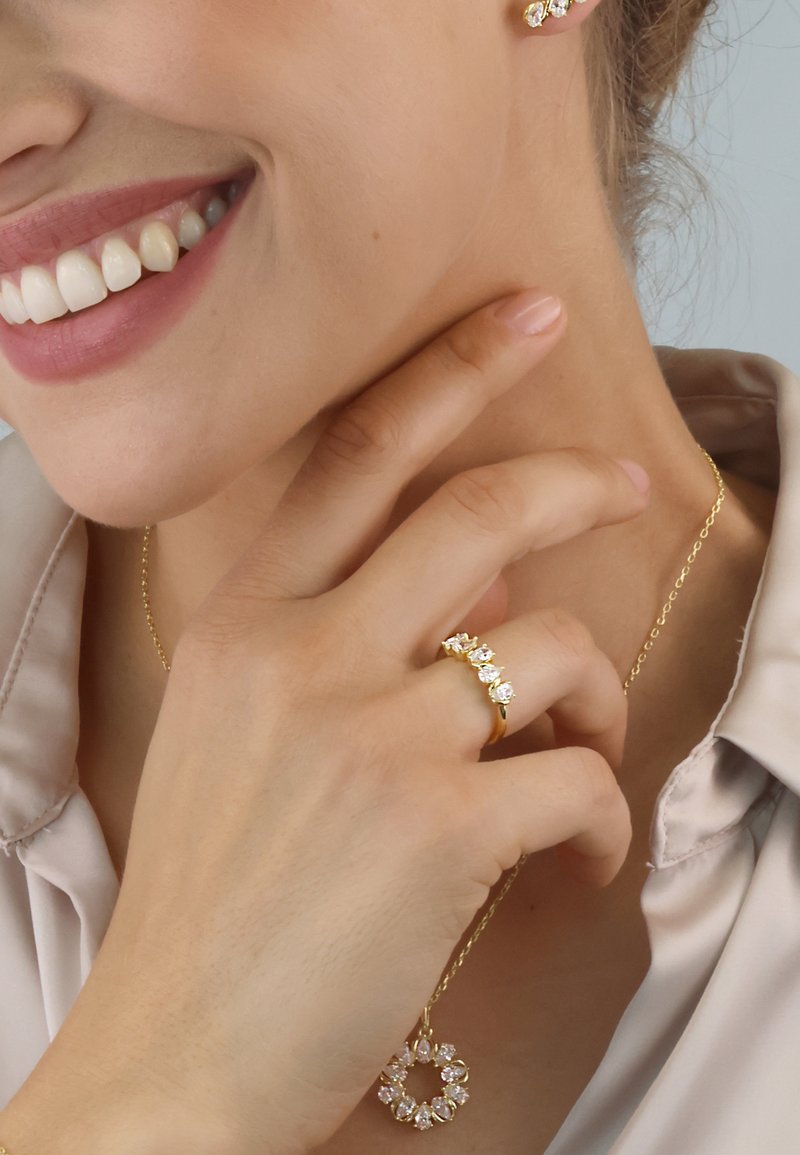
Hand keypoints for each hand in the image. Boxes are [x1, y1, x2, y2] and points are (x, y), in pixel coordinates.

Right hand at [38, 290, 649, 1153]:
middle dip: (571, 481)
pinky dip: (605, 818)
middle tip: (623, 481)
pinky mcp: (437, 828)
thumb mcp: (245, 737)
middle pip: (475, 514)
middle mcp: (302, 656)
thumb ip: (340, 646)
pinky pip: (580, 782)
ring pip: (553, 651)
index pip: (357, 458)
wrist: (175, 1048)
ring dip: (598, 698)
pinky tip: (579, 860)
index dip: (451, 373)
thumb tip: (474, 598)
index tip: (526, 318)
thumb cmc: (216, 891)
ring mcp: (369, 736)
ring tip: (586, 751)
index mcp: (245, 623)